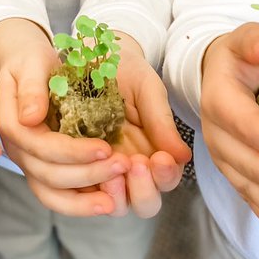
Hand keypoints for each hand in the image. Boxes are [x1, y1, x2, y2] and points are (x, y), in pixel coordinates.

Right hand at [0, 18, 132, 217]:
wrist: (29, 68)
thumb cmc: (33, 62)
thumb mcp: (32, 62)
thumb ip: (31, 88)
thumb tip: (30, 117)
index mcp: (12, 124)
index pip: (40, 146)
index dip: (72, 151)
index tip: (106, 147)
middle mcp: (18, 150)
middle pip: (47, 175)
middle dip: (87, 174)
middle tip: (122, 166)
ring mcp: (30, 163)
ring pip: (51, 194)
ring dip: (83, 200)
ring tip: (114, 200)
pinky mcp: (45, 170)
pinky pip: (59, 197)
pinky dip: (81, 204)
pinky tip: (107, 203)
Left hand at [97, 37, 190, 218]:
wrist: (92, 53)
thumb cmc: (126, 70)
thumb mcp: (147, 91)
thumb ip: (162, 122)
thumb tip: (183, 157)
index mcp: (154, 152)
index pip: (166, 180)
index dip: (165, 177)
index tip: (160, 158)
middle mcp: (131, 167)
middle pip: (144, 204)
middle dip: (143, 191)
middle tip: (136, 164)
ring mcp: (103, 168)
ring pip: (115, 205)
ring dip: (117, 195)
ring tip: (112, 169)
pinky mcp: (75, 163)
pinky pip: (81, 189)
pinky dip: (87, 186)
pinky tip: (87, 166)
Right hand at [199, 23, 258, 239]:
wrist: (222, 74)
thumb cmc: (243, 55)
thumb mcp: (249, 38)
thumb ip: (256, 41)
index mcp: (220, 99)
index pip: (246, 124)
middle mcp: (215, 133)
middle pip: (247, 162)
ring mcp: (223, 156)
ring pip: (247, 185)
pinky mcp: (232, 170)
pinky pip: (247, 196)